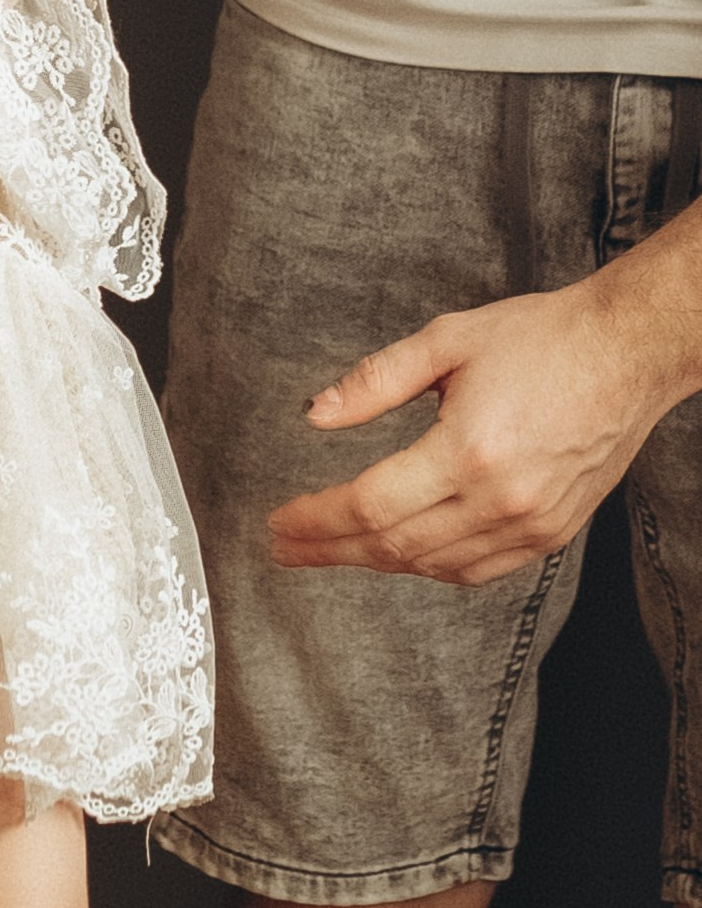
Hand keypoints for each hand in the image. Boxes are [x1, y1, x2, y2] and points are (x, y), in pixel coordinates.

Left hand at [268, 281, 664, 585]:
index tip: (279, 522)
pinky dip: (431, 569)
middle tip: (286, 546)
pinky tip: (401, 554)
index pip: (371, 505)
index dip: (316, 520)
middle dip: (329, 549)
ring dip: (376, 562)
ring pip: (434, 566)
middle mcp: (502, 499)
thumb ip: (376, 380)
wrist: (629, 351)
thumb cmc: (543, 338)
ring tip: (331, 549)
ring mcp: (532, 523)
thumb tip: (316, 414)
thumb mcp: (447, 339)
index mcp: (469, 450)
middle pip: (394, 545)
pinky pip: (478, 570)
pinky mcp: (552, 532)